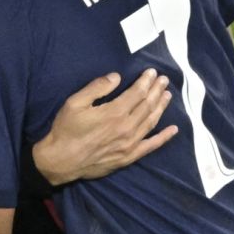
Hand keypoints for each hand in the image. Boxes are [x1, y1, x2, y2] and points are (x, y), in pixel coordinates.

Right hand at [33, 69, 175, 185]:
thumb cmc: (66, 129)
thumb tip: (117, 77)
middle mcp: (126, 127)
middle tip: (164, 80)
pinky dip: (164, 137)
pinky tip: (173, 130)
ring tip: (168, 95)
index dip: (146, 81)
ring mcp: (129, 144)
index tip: (152, 72)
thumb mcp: (75, 102)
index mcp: (114, 112)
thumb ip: (97, 87)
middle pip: (147, 105)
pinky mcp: (128, 157)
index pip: (137, 93)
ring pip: (151, 122)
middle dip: (156, 90)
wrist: (60, 161)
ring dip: (161, 107)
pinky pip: (151, 146)